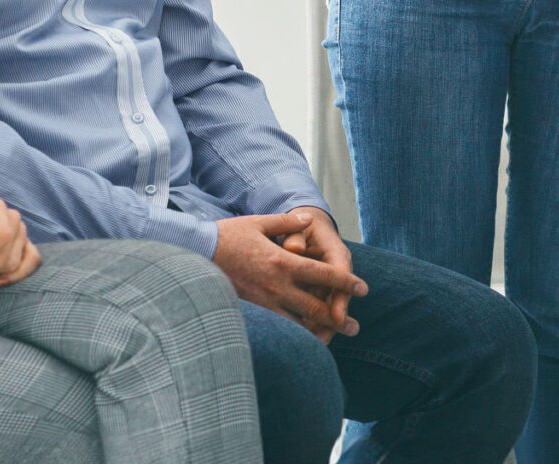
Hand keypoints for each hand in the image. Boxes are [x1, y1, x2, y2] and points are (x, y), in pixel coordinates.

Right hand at [214, 211, 367, 343]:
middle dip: (337, 318)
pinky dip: (293, 334)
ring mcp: (263, 302)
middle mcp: (277, 285)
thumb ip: (287, 223)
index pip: (323, 274)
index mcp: (283, 262)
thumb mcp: (259, 223)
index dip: (346, 282)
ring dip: (317, 332)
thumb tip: (308, 218)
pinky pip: (277, 327)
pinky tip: (301, 339)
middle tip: (354, 327)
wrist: (194, 255)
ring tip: (332, 339)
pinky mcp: (251, 312)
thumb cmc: (227, 237)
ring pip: (297, 324)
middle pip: (315, 306)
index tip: (363, 289)